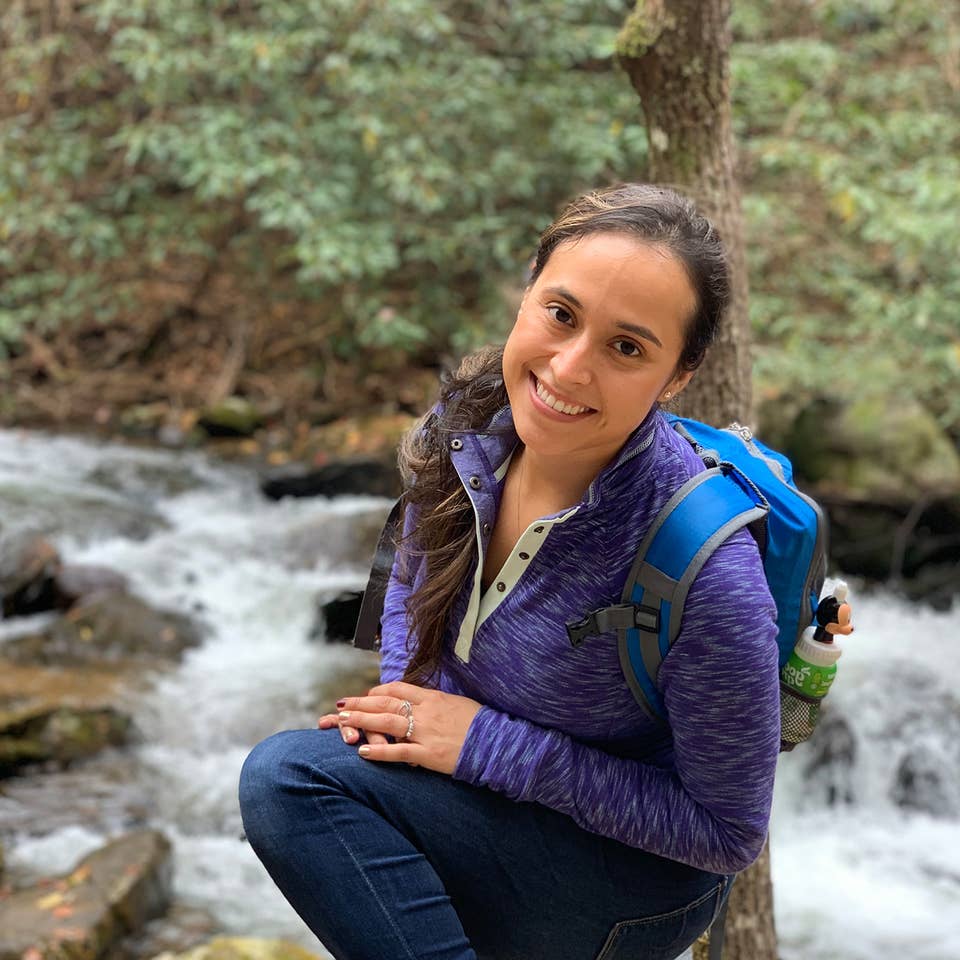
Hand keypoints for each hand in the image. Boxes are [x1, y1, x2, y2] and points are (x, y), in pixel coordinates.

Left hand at [320, 681, 482, 775]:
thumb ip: (436, 703)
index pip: (399, 688)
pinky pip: (399, 752)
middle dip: (361, 703)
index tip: (366, 695)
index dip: (378, 691)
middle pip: (386, 702)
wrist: (498, 743)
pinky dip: (379, 751)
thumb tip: (421, 703)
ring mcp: (426, 732)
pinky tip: (363, 751)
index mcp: (434, 698)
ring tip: (342, 720)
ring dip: (362, 720)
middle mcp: (427, 711)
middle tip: (341, 704)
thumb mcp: (457, 704)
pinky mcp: (429, 753)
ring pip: (387, 722)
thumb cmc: (481, 724)